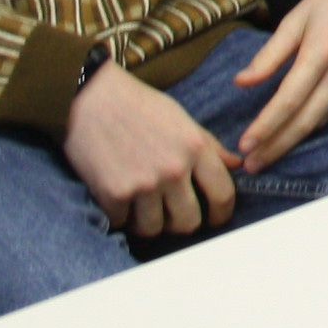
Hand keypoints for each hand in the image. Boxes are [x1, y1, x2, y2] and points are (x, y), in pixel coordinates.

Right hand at [64, 59, 238, 237]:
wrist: (91, 99)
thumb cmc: (138, 106)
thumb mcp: (181, 118)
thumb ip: (209, 145)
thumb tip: (236, 164)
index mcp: (195, 148)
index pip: (223, 194)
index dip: (222, 213)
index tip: (216, 217)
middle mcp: (173, 169)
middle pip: (189, 222)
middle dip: (183, 222)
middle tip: (174, 214)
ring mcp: (143, 184)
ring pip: (154, 229)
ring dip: (149, 222)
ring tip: (144, 205)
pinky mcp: (113, 194)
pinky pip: (123, 224)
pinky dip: (121, 216)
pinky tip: (120, 199)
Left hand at [232, 0, 327, 172]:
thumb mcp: (296, 16)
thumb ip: (269, 54)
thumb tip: (241, 82)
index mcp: (323, 49)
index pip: (288, 100)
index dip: (265, 126)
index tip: (244, 145)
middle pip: (305, 121)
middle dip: (275, 146)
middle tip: (252, 165)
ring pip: (321, 120)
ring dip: (293, 140)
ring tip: (267, 154)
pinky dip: (315, 122)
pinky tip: (296, 130)